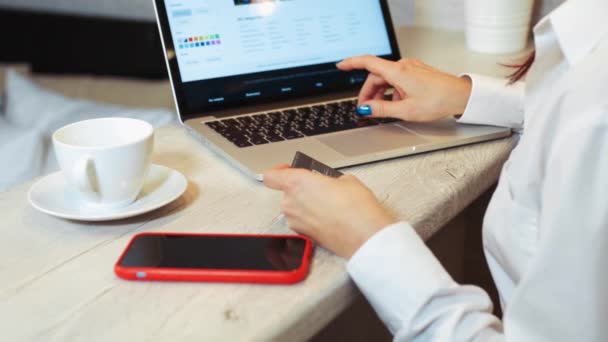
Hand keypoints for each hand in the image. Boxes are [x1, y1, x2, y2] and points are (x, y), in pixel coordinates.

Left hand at [263, 166, 395, 258]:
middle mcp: (290, 203)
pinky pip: (302, 222)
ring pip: (295, 209)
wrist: (364, 236)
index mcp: (296, 183)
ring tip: (330, 205)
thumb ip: (328, 180)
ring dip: (307, 206)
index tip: (288, 169)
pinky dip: (312, 219)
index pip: (271, 176)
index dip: (278, 171)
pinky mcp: (303, 236)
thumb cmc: (356, 208)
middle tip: (321, 189)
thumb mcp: (346, 180)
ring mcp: (295, 222)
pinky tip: (330, 218)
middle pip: (287, 193)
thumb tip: (329, 185)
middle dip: (302, 190)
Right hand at [337, 55, 471, 121]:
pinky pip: (397, 80)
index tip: (341, 66)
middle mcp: (403, 66)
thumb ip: (382, 109)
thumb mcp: (406, 110)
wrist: (460, 96)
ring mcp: (411, 68)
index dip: (351, 63)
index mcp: (398, 72)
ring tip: (384, 110)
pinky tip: (397, 105)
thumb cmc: (439, 101)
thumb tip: (365, 109)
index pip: (368, 63)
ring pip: (386, 79)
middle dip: (368, 92)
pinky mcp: (416, 73)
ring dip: (381, 94)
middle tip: (365, 109)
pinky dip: (392, 92)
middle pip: (376, 76)